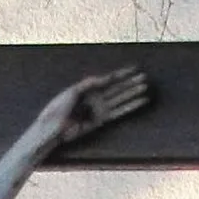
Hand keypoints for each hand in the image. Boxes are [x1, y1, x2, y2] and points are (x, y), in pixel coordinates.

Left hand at [38, 64, 152, 153]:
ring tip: (145, 88)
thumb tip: (105, 78)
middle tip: (145, 77)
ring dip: (132, 94)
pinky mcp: (100, 122)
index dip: (122, 74)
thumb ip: (90, 83)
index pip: (108, 79)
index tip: (134, 68)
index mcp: (87, 88)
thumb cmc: (57, 108)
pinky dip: (129, 108)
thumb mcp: (73, 91)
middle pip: (117, 88)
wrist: (52, 129)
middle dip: (130, 83)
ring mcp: (98, 110)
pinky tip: (139, 103)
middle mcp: (95, 98)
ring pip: (120, 100)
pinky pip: (118, 113)